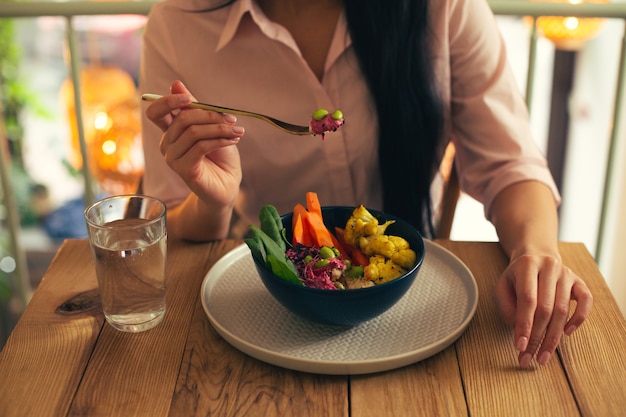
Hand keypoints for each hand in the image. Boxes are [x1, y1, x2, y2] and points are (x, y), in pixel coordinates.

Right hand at [144, 80, 242, 207]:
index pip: (156, 112)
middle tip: (231, 119)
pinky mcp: (184, 169)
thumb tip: (175, 83)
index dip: (168, 101)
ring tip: (237, 131)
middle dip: (210, 115)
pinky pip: (200, 147)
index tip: (188, 98)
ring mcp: (173, 158)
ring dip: (219, 129)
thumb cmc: (219, 156)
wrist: (228, 184)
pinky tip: (233, 140)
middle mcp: (167, 144)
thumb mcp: (210, 127)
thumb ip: (195, 108)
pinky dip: (220, 140)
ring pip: (193, 132)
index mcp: (171, 131)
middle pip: (182, 119)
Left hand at [495, 253, 592, 366]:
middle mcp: (549, 267)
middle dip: (536, 337)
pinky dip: (578, 319)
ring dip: (553, 338)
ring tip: (543, 357)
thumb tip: (519, 330)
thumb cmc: (517, 277)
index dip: (524, 324)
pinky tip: (566, 333)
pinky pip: (585, 302)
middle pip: (546, 308)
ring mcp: (567, 274)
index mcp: (527, 265)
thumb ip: (506, 306)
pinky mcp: (580, 282)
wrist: (536, 256)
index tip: (519, 346)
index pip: (527, 299)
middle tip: (528, 358)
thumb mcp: (502, 286)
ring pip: (563, 310)